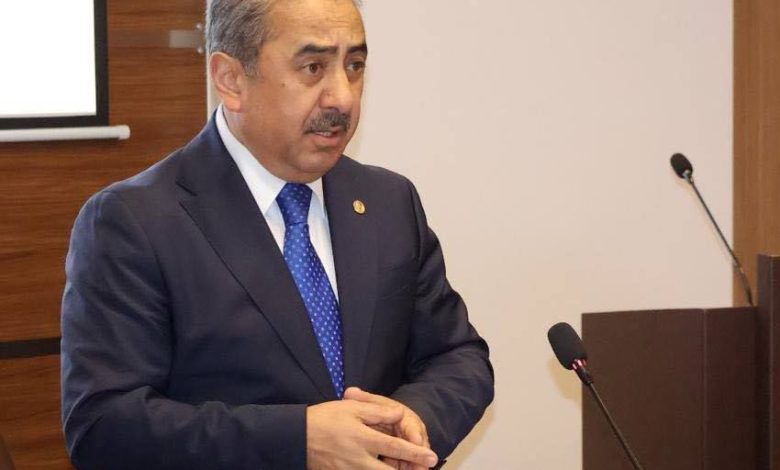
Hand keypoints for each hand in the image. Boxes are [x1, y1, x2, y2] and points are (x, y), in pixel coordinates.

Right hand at [306, 398, 437, 469]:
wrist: (296, 437)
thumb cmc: (325, 419)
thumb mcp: (351, 408)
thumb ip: (378, 412)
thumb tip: (399, 415)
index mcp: (363, 438)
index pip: (396, 448)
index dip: (416, 454)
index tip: (432, 458)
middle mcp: (359, 459)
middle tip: (424, 469)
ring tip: (405, 468)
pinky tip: (382, 468)